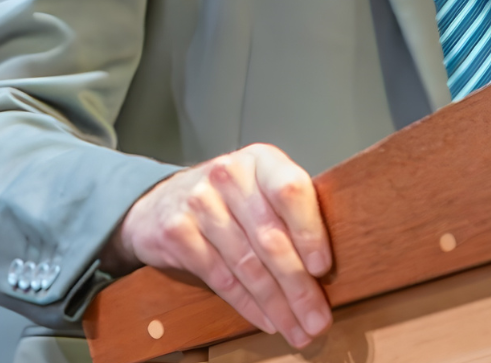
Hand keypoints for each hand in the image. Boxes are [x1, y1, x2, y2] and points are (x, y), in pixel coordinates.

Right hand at [108, 143, 332, 347]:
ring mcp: (199, 203)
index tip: (323, 269)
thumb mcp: (261, 189)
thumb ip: (290, 214)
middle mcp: (229, 175)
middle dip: (298, 287)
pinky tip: (266, 320)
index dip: (309, 232)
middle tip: (317, 320)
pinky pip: (221, 278)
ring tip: (296, 328)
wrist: (162, 201)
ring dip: (276, 304)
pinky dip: (247, 304)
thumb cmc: (230, 199)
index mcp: (262, 160)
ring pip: (247, 264)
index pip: (291, 191)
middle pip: (270, 238)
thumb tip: (328, 270)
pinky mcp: (176, 233)